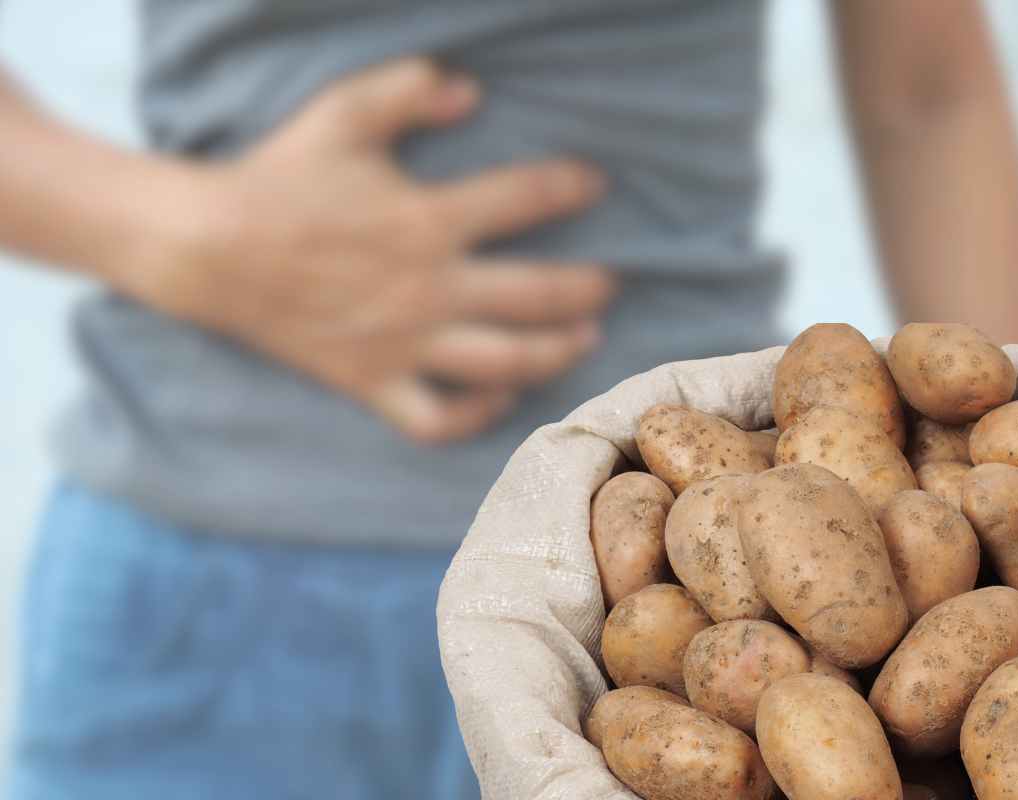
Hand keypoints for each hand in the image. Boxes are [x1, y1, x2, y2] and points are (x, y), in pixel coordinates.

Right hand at [142, 59, 613, 442]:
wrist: (208, 248)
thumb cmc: (279, 177)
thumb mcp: (343, 114)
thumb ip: (409, 93)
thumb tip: (471, 88)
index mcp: (426, 221)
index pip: (525, 201)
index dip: (569, 187)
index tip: (594, 183)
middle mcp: (427, 290)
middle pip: (536, 296)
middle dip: (586, 288)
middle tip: (610, 283)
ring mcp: (402, 344)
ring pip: (502, 363)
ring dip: (555, 353)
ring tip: (583, 341)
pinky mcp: (373, 382)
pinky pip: (436, 419)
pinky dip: (474, 416)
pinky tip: (500, 398)